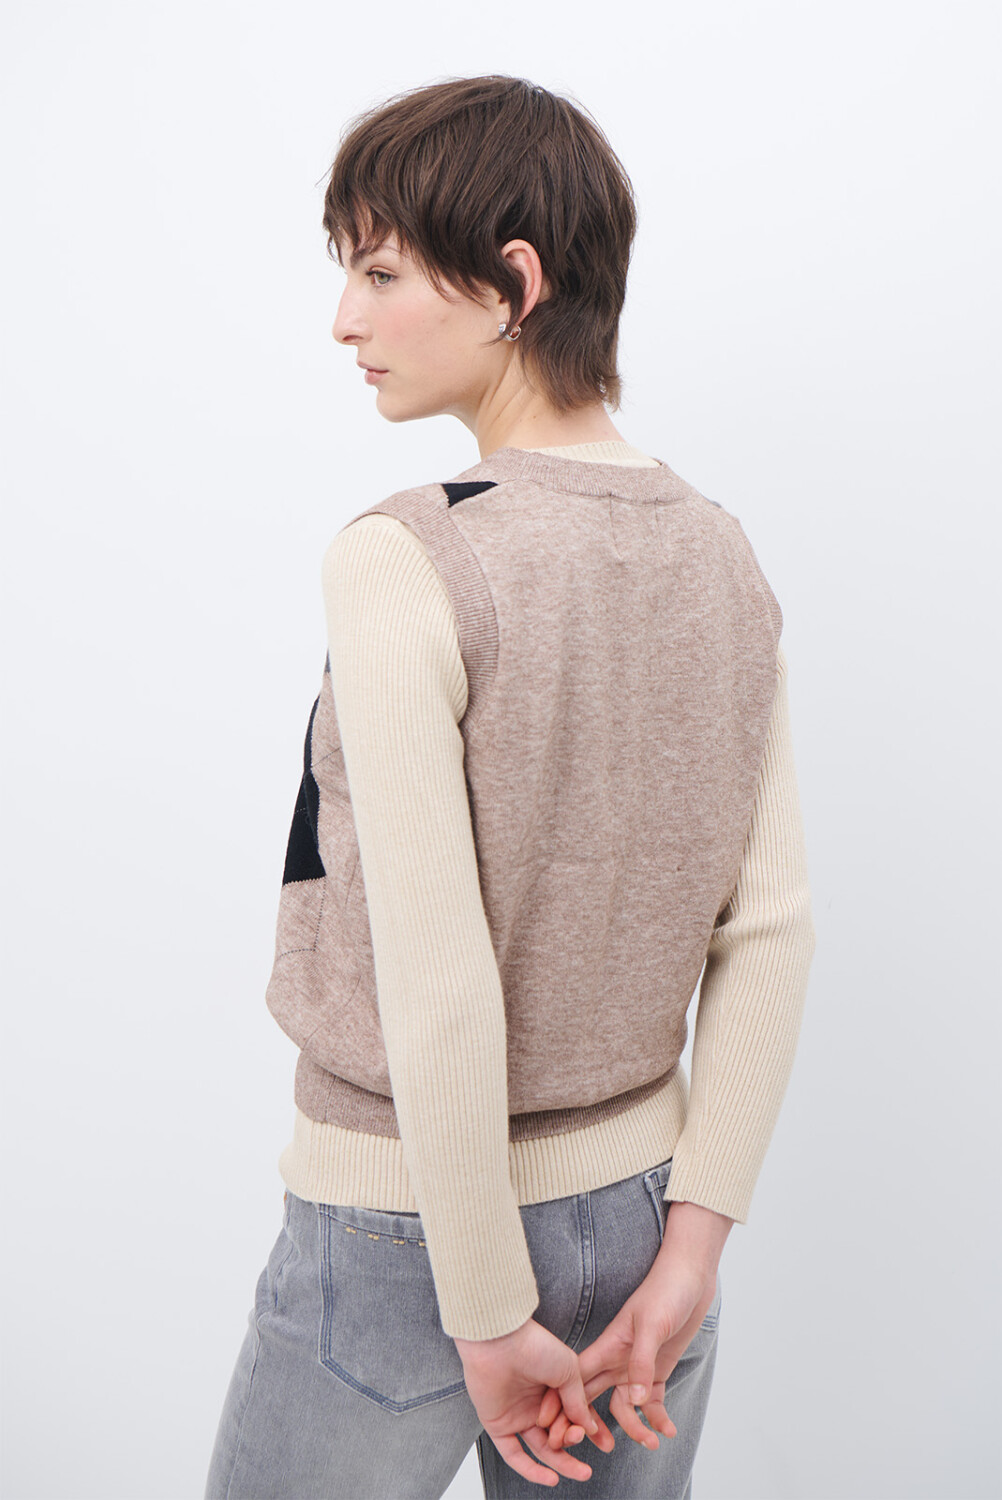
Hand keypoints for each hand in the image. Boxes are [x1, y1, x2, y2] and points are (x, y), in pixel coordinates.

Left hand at [454, 1316, 600, 1485]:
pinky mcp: (498, 1425)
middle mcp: (535, 1401)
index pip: (574, 1414)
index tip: (607, 1443)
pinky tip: (551, 1477)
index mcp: (552, 1385)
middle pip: (558, 1433)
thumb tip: (589, 1427)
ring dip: (561, 1463)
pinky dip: (531, 1469)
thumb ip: (578, 1401)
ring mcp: (517, 1414)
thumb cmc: (534, 1345)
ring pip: (541, 1447)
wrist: (500, 1340)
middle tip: (585, 1443)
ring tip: (582, 1472)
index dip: (591, 1429)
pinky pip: (514, 1454)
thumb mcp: (569, 1370)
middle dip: (575, 1444)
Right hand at [535, 1200, 730, 1454]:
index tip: (554, 1429)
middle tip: (594, 1449)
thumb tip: (633, 1399)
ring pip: (623, 1406)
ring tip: (651, 1442)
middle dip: (589, 1425)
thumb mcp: (652, 1325)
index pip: (577, 1379)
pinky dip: (657, 1418)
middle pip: (593, 1397)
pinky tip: (667, 1430)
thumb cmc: (666, 1291)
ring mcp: (637, 1366)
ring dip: (633, 1427)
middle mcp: (617, 1359)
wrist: (690, 1276)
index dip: (562, 1403)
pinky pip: (651, 1402)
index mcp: (608, 1345)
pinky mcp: (658, 1370)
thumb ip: (642, 1362)